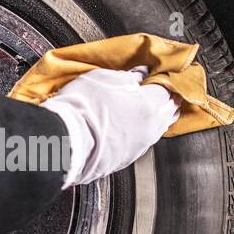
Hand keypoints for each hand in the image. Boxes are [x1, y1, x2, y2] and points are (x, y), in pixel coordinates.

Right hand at [40, 67, 178, 186]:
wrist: (64, 143)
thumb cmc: (82, 108)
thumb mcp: (104, 79)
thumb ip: (128, 76)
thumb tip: (139, 74)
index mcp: (150, 105)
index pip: (169, 87)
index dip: (164, 77)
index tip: (158, 73)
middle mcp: (150, 129)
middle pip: (169, 110)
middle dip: (167, 97)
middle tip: (157, 87)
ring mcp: (139, 147)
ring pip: (157, 128)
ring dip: (155, 116)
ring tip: (144, 106)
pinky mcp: (126, 159)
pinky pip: (141, 141)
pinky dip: (140, 131)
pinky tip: (128, 124)